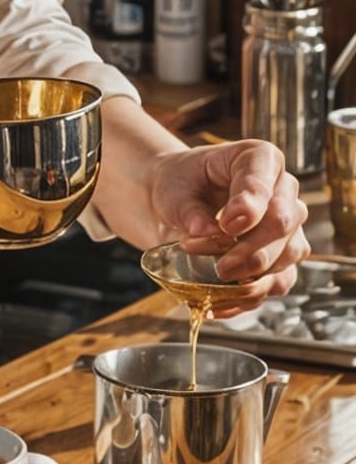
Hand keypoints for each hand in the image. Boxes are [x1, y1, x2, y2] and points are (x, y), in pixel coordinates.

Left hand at [147, 139, 309, 310]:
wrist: (178, 202)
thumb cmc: (180, 185)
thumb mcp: (174, 189)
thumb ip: (188, 208)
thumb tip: (204, 231)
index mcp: (259, 159)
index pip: (263, 183)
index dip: (249, 207)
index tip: (226, 225)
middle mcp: (282, 191)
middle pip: (283, 223)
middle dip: (252, 249)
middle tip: (221, 266)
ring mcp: (288, 226)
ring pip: (288, 255)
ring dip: (253, 274)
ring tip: (216, 277)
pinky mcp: (281, 257)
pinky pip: (279, 282)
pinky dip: (251, 296)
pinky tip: (222, 303)